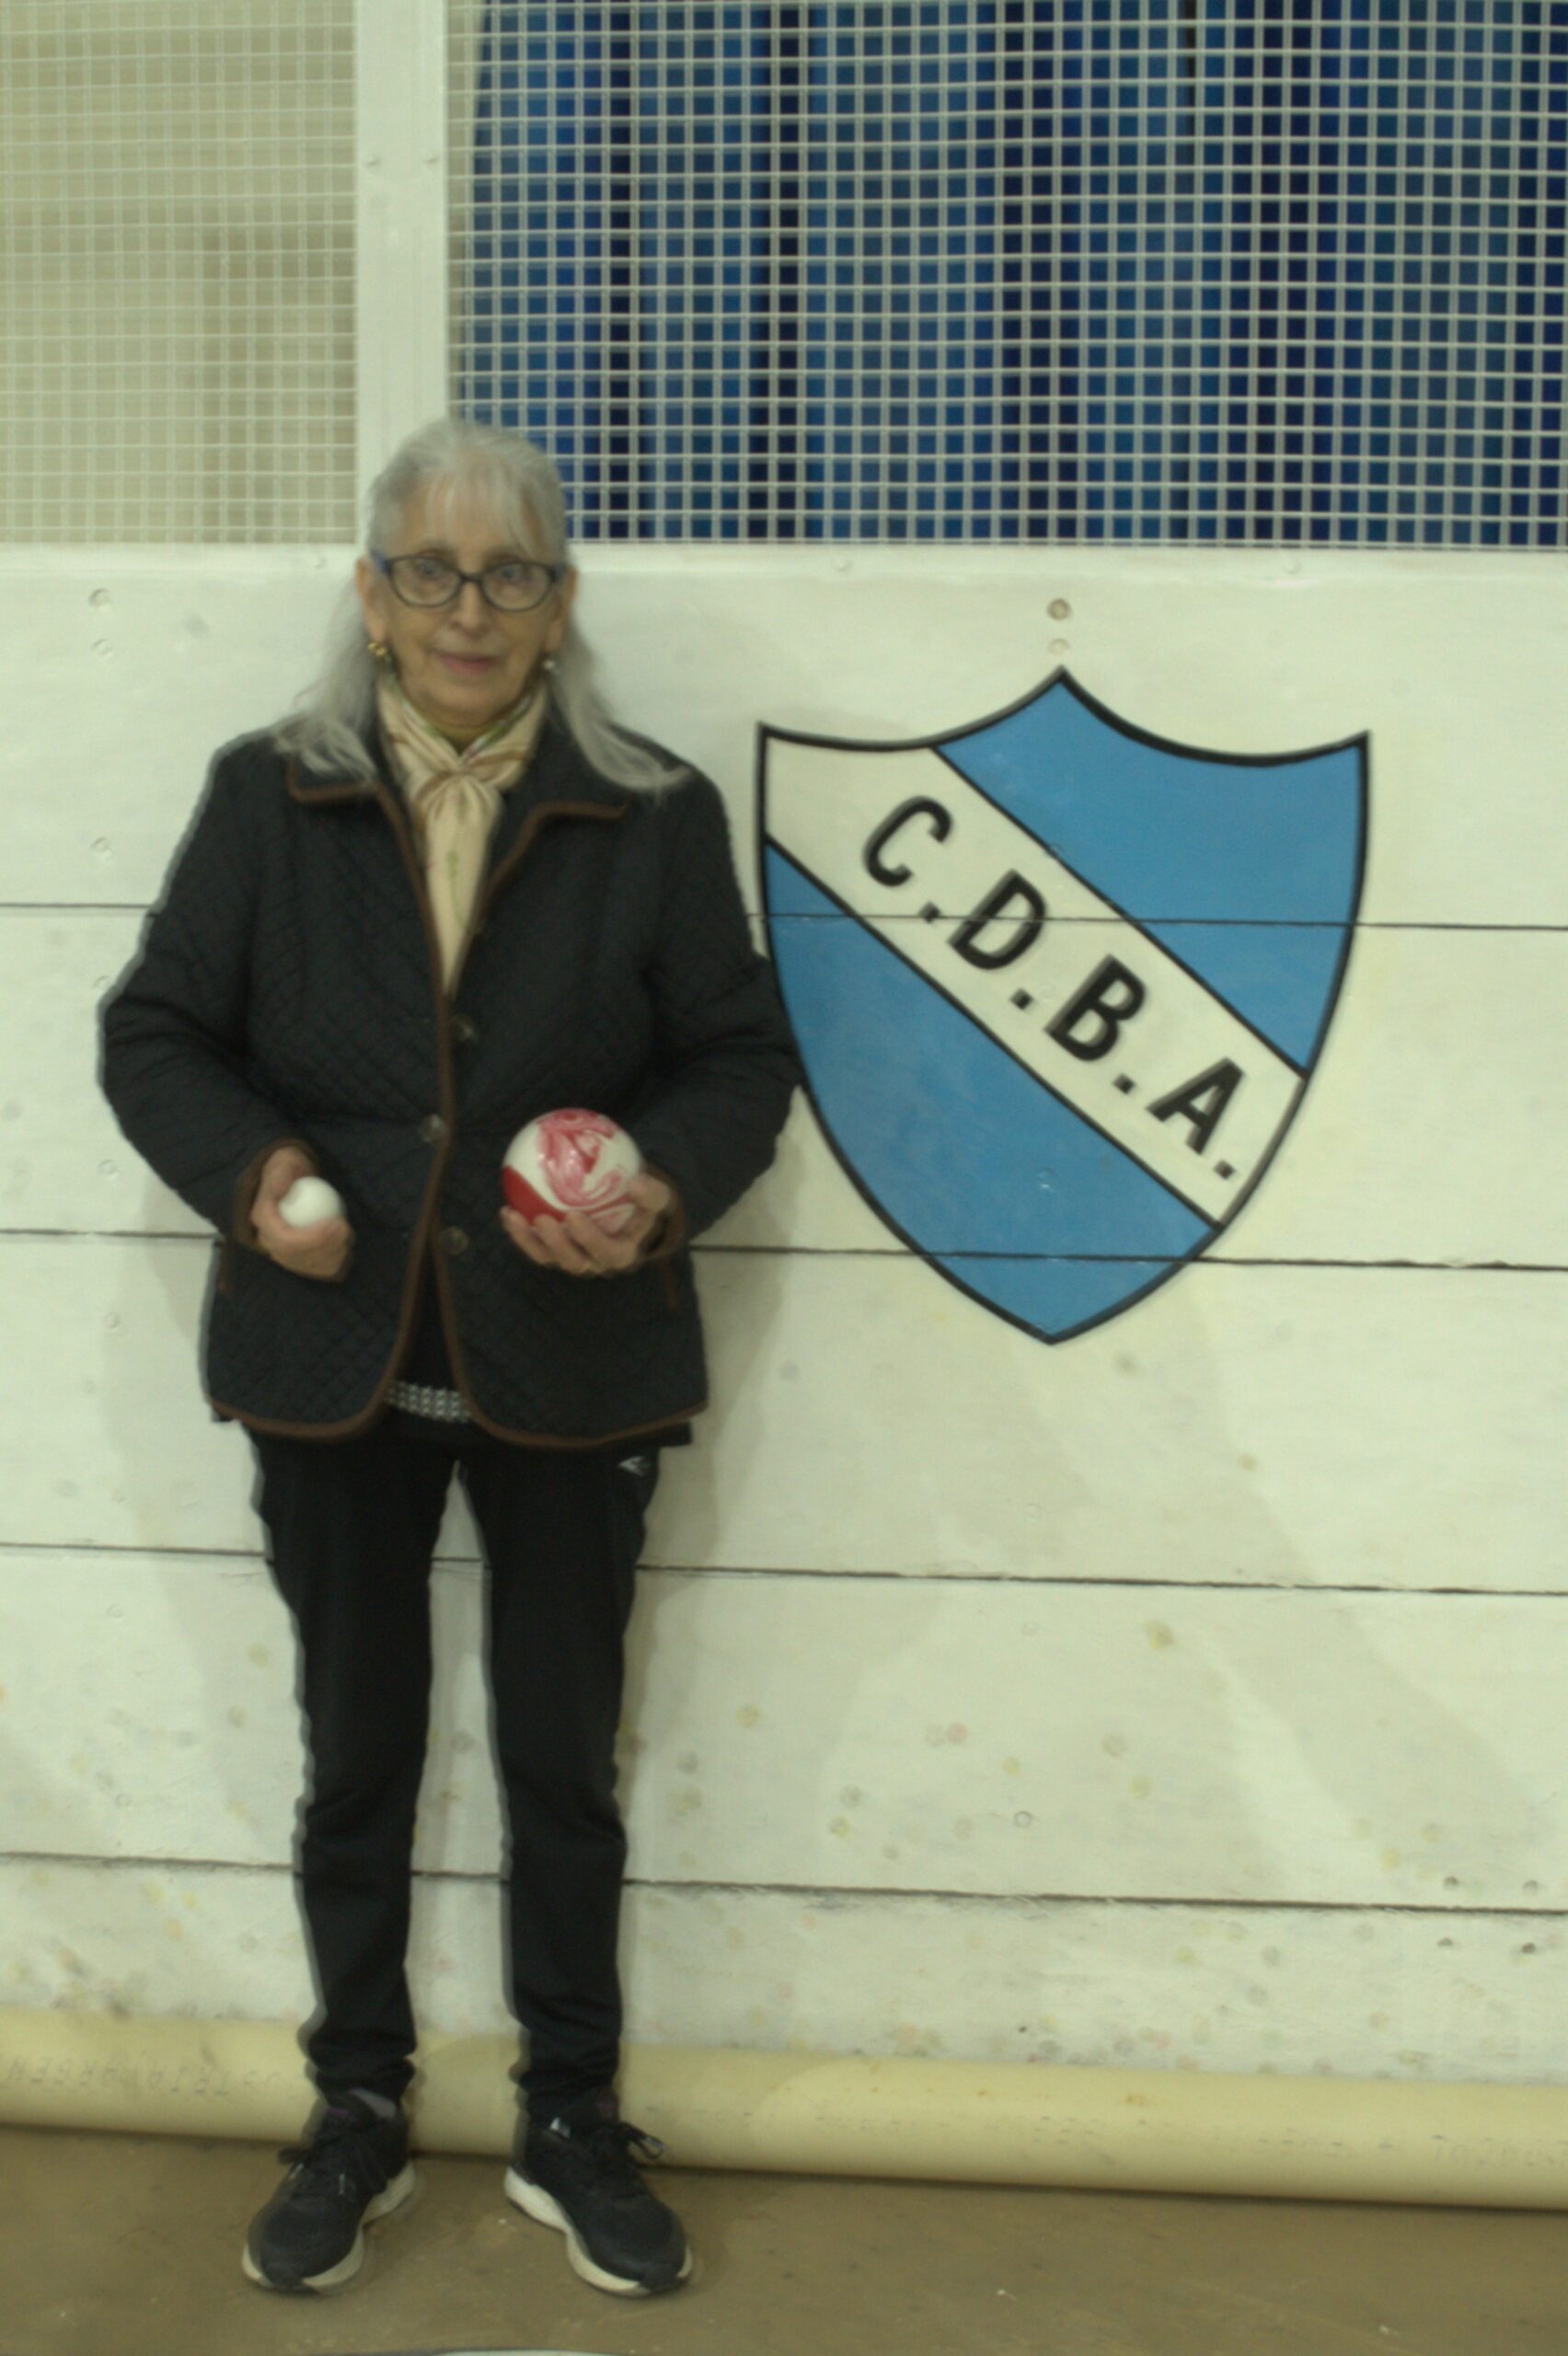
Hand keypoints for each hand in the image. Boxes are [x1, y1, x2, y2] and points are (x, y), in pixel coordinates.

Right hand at [250, 1145, 353, 1281]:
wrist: (293, 1181)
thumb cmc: (290, 1169)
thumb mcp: (284, 1162)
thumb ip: (281, 1175)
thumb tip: (281, 1190)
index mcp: (263, 1220)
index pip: (284, 1241)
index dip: (312, 1239)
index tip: (336, 1224)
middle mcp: (269, 1242)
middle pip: (297, 1258)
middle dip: (325, 1248)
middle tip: (346, 1230)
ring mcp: (283, 1253)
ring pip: (309, 1266)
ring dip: (333, 1255)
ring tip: (349, 1234)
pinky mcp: (299, 1259)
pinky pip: (317, 1269)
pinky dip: (335, 1261)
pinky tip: (348, 1245)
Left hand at [500, 1170, 674, 1277]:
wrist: (632, 1212)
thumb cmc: (643, 1205)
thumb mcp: (658, 1198)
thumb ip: (651, 1193)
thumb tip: (635, 1183)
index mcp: (622, 1254)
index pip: (608, 1253)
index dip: (589, 1240)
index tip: (574, 1216)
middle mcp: (597, 1263)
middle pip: (575, 1262)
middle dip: (556, 1244)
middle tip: (542, 1219)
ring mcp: (574, 1258)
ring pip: (549, 1258)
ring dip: (529, 1240)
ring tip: (513, 1216)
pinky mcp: (555, 1251)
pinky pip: (535, 1246)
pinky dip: (519, 1233)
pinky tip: (506, 1211)